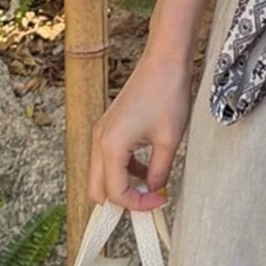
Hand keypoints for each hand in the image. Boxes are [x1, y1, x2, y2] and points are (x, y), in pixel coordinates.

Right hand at [87, 47, 193, 211]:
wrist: (164, 61)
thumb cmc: (167, 94)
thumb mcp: (168, 141)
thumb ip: (159, 173)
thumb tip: (155, 191)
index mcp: (111, 146)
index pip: (115, 193)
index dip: (139, 204)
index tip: (160, 201)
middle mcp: (99, 140)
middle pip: (97, 190)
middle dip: (121, 201)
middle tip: (148, 202)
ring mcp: (102, 132)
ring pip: (101, 175)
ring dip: (122, 185)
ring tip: (151, 185)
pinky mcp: (109, 127)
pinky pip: (109, 159)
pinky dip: (124, 170)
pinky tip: (147, 167)